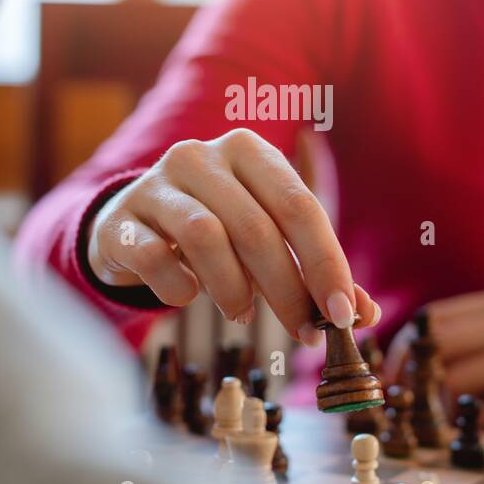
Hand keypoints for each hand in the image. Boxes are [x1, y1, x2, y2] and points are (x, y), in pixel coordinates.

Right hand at [85, 129, 379, 346]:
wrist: (129, 225)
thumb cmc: (215, 231)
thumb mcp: (266, 239)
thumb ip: (313, 269)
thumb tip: (363, 314)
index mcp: (248, 151)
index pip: (300, 205)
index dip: (326, 263)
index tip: (344, 315)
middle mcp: (201, 156)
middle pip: (256, 227)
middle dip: (287, 289)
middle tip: (304, 332)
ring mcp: (156, 184)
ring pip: (205, 237)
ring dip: (234, 289)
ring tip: (241, 314)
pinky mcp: (120, 219)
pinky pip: (152, 257)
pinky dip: (178, 287)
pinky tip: (187, 294)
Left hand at [383, 287, 483, 438]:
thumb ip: (472, 336)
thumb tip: (406, 359)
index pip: (435, 318)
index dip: (406, 349)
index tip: (391, 375)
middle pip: (440, 348)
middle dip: (417, 378)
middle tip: (410, 402)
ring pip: (458, 381)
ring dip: (445, 407)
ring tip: (452, 415)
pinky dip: (475, 424)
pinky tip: (481, 426)